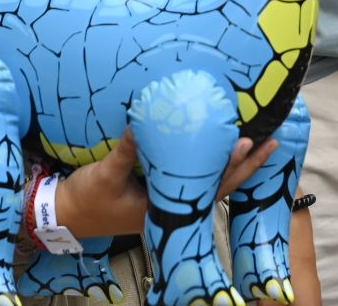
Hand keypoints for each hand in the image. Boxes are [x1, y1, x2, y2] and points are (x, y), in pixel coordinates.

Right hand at [55, 129, 279, 237]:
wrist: (67, 215)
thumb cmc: (88, 200)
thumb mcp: (105, 174)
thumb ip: (127, 151)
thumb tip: (142, 123)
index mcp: (166, 209)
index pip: (209, 187)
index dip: (230, 166)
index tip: (248, 142)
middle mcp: (175, 207)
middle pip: (220, 185)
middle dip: (246, 164)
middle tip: (270, 140)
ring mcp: (171, 200)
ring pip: (211, 182)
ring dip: (235, 163)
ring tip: (257, 141)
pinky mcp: (161, 190)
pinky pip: (194, 176)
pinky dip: (211, 162)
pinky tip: (221, 146)